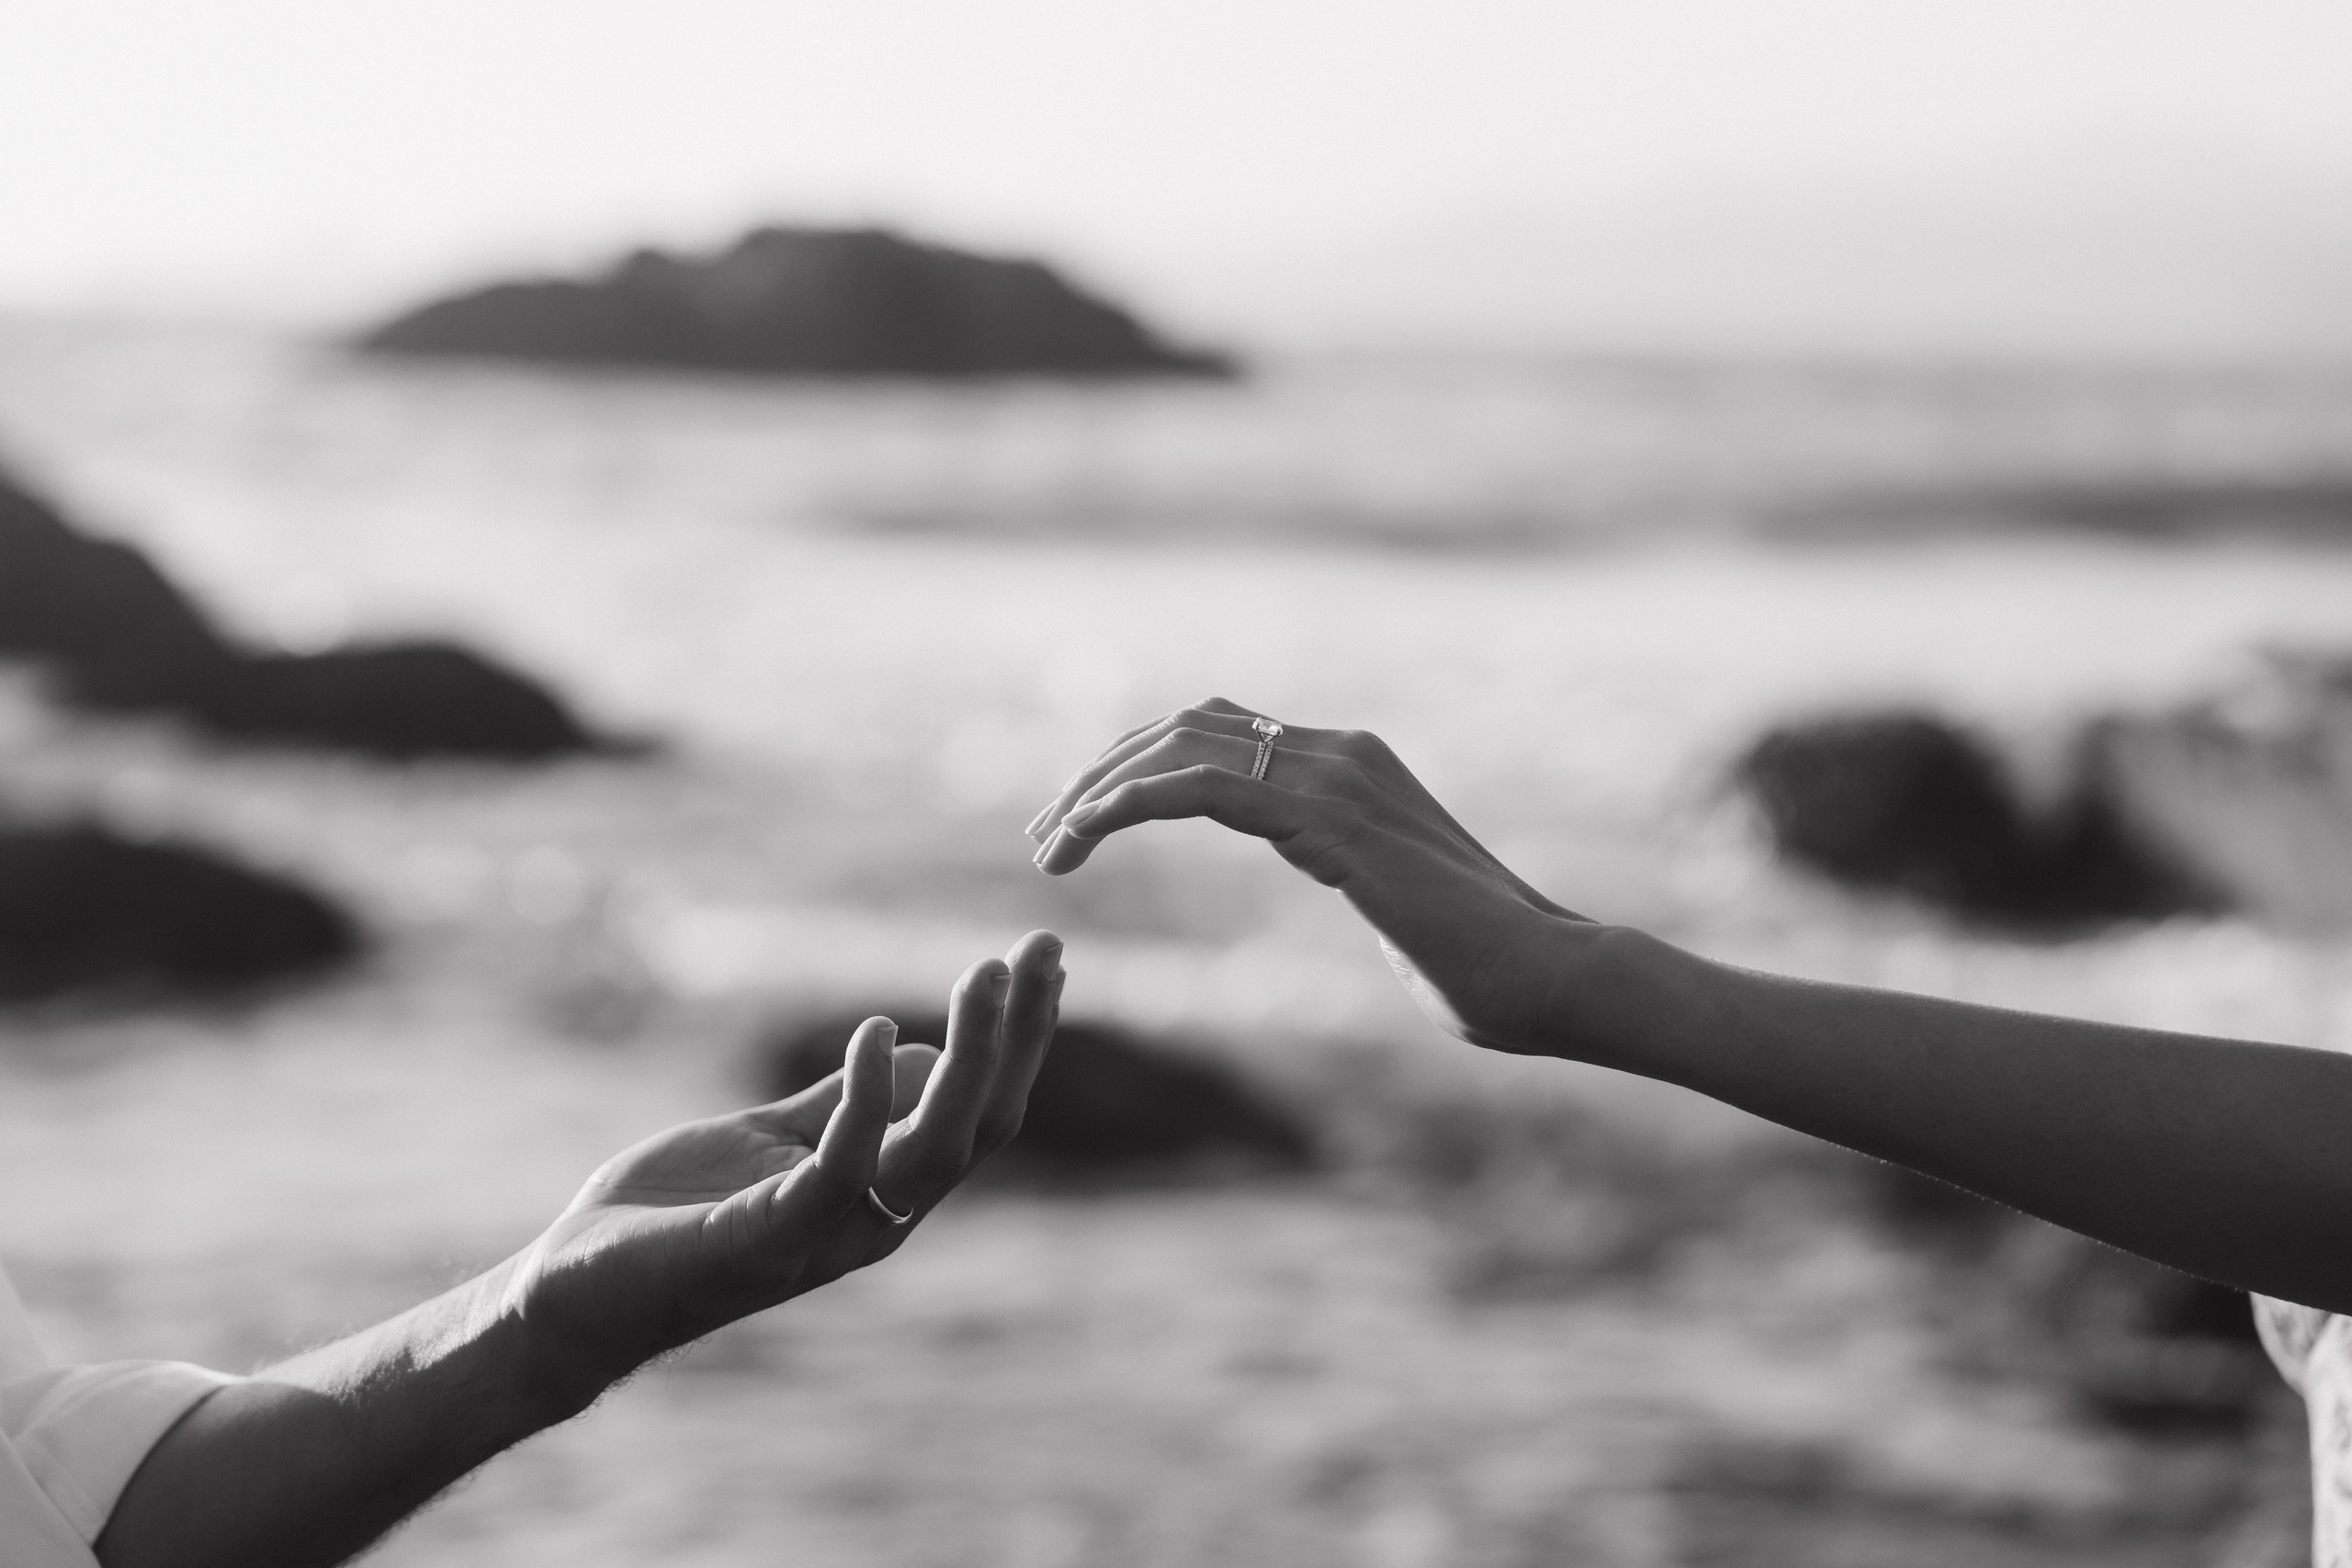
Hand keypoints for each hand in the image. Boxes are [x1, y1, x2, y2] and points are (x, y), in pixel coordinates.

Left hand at [509, 930, 1063, 1389]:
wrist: (575, 1295)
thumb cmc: (674, 1215)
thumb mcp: (772, 1139)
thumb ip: (841, 1104)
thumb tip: (922, 1052)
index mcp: (884, 1196)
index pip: (981, 1115)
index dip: (1020, 1042)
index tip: (1042, 961)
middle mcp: (877, 1221)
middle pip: (982, 1127)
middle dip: (1019, 1037)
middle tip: (1042, 948)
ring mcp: (829, 1235)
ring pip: (936, 1148)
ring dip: (973, 1057)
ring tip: (985, 976)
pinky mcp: (771, 1237)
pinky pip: (843, 1165)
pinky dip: (868, 1097)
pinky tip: (874, 1030)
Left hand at [1028, 699, 1589, 1054]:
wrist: (1552, 975)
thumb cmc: (1493, 973)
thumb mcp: (1401, 911)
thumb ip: (1367, 885)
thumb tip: (1370, 903)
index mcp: (1355, 766)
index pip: (1223, 731)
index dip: (1141, 767)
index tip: (1084, 825)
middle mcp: (1341, 752)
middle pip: (1187, 724)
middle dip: (1103, 772)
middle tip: (1046, 838)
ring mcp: (1337, 776)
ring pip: (1183, 745)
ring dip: (1102, 789)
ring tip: (1051, 847)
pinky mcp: (1328, 819)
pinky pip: (1201, 788)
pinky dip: (1128, 806)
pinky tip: (1083, 842)